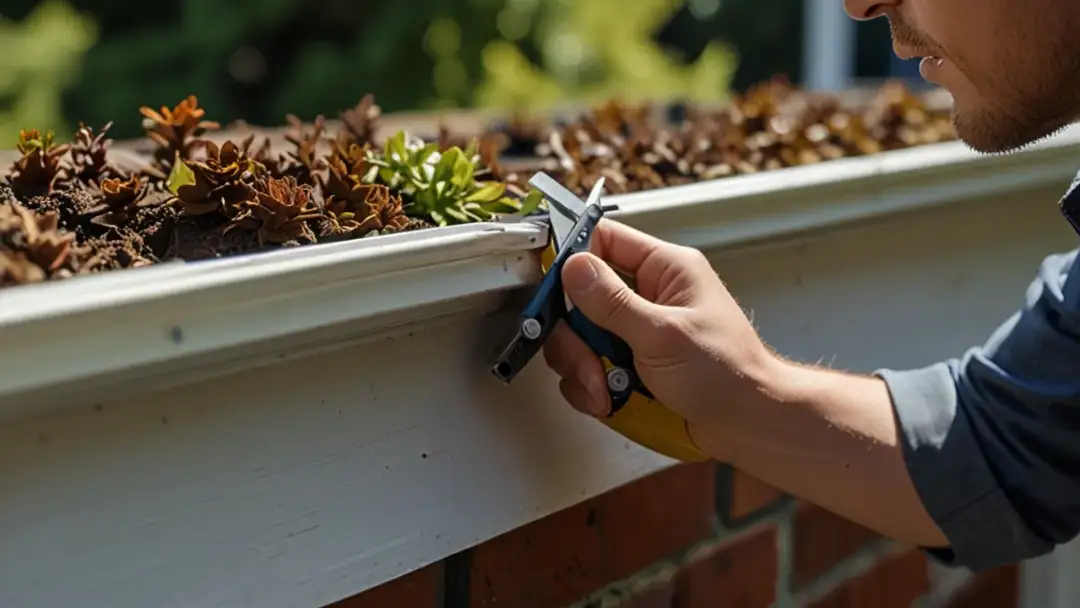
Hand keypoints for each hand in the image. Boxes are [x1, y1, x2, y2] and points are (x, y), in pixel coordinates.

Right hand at [542, 219, 777, 428]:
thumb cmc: (729, 373)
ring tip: (606, 390)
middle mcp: (648, 295)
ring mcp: (637, 332)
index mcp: (665, 269)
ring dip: (584, 367)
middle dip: (577, 336)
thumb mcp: (663, 334)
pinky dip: (592, 388)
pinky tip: (609, 401)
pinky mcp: (631, 364)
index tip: (550, 285)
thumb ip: (613, 302)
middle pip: (581, 297)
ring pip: (581, 337)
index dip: (572, 257)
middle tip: (589, 360)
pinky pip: (590, 368)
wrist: (748, 425)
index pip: (604, 240)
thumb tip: (573, 267)